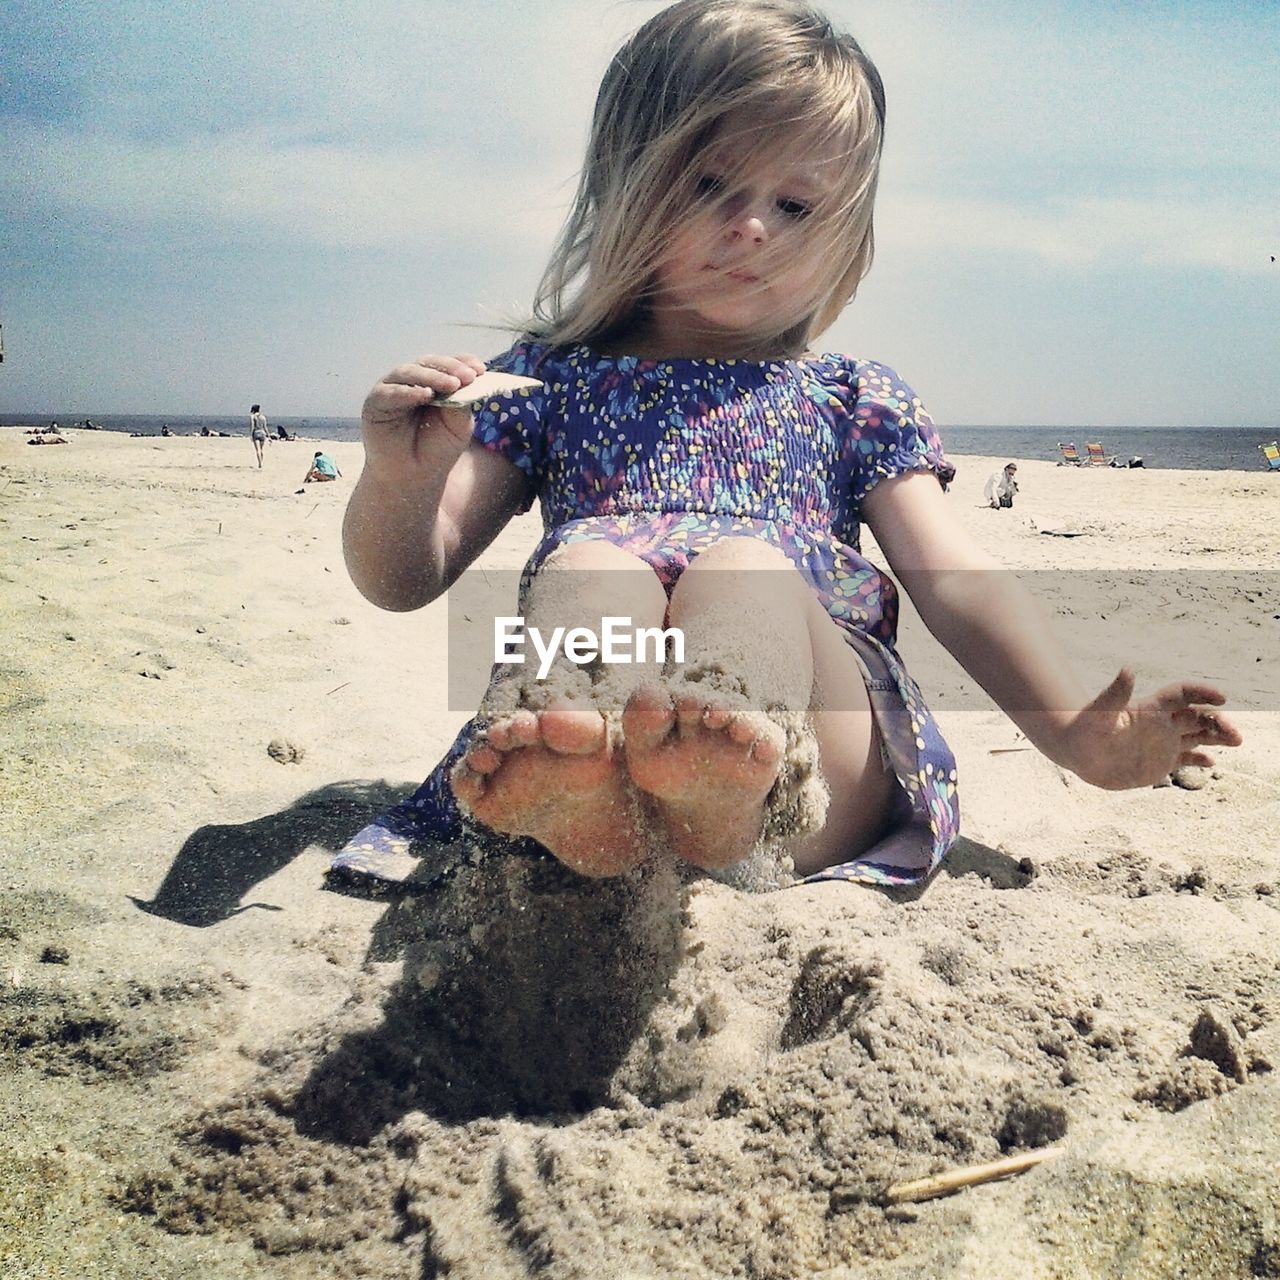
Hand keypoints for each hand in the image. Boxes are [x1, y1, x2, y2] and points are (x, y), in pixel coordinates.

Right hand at [360, 353, 486, 483]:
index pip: (448, 365)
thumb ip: (461, 402)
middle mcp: (412, 382)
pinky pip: (390, 392)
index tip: (480, 369)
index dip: (463, 362)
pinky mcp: (375, 402)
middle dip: (450, 368)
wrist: (414, 478)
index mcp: (434, 383)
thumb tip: (465, 381)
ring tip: (451, 385)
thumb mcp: (458, 425)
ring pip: (410, 372)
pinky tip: (425, 395)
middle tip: (467, 377)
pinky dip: (408, 391)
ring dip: (432, 377)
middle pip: (429, 363)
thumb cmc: (436, 451)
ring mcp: (393, 389)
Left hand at [1060, 668, 1242, 789]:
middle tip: (1234, 734)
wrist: (1075, 752)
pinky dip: (1201, 759)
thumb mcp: (1098, 712)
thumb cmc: (1082, 729)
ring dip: (1219, 736)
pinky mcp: (1161, 762)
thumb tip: (1128, 669)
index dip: (1201, 692)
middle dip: (1219, 721)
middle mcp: (1161, 723)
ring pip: (1199, 735)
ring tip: (1236, 740)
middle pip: (1198, 716)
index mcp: (1149, 708)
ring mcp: (1163, 742)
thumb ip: (1115, 693)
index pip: (1182, 694)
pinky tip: (1211, 762)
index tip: (1220, 697)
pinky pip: (1187, 758)